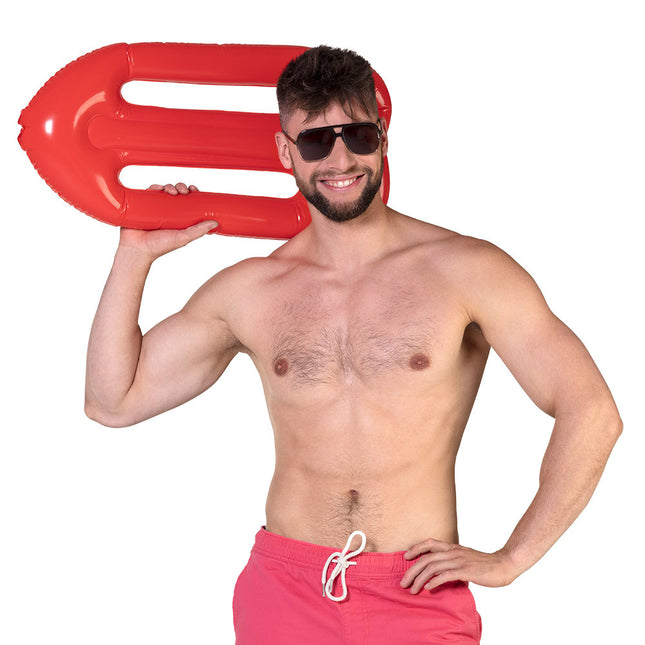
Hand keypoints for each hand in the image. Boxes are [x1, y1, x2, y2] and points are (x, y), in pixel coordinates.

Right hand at [116, 183, 214, 260]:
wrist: (137, 250)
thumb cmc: (159, 246)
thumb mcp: (183, 238)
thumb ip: (198, 231)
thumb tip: (215, 223)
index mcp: (177, 217)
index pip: (187, 201)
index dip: (192, 193)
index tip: (195, 190)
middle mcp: (166, 211)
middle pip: (176, 192)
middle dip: (181, 187)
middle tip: (184, 191)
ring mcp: (154, 207)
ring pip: (163, 190)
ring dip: (170, 186)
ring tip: (173, 191)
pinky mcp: (142, 205)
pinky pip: (148, 192)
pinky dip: (154, 187)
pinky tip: (159, 188)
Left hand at [400, 538, 517, 592]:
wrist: (504, 565)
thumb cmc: (485, 564)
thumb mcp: (465, 558)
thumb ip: (453, 561)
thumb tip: (440, 572)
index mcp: (453, 547)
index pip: (429, 543)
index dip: (415, 548)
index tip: (405, 557)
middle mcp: (453, 552)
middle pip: (426, 558)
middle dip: (412, 570)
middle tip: (403, 582)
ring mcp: (459, 560)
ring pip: (432, 567)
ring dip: (419, 579)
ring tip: (412, 589)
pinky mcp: (466, 571)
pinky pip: (446, 575)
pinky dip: (435, 581)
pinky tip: (428, 588)